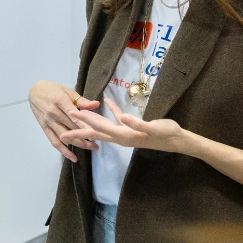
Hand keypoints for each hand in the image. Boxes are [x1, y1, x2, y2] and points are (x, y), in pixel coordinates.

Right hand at [29, 80, 100, 161]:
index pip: (74, 117)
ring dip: (78, 144)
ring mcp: (48, 121)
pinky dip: (63, 151)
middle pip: (71, 128)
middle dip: (85, 136)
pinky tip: (73, 157)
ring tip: (90, 148)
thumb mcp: (68, 91)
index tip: (97, 133)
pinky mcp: (44, 128)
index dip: (85, 126)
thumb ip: (82, 101)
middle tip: (98, 143)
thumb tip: (96, 104)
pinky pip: (54, 141)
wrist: (34, 91)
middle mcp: (53, 113)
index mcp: (60, 101)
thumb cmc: (53, 89)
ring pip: (64, 137)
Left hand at [59, 98, 184, 152]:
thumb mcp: (154, 128)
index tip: (71, 117)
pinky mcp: (133, 127)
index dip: (85, 122)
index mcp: (125, 136)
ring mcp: (126, 132)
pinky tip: (106, 101)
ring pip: (104, 125)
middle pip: (96, 131)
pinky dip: (112, 110)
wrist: (178, 140)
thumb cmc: (167, 134)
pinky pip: (118, 118)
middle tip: (64, 122)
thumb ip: (138, 124)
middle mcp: (122, 136)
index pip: (100, 129)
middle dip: (80, 127)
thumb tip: (122, 118)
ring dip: (91, 119)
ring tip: (78, 113)